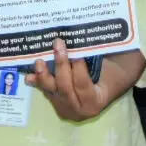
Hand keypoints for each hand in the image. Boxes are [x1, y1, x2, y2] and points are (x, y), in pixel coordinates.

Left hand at [24, 39, 140, 120]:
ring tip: (39, 61)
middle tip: (58, 43)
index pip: (83, 85)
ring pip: (52, 91)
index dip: (78, 69)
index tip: (76, 53)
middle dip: (61, 65)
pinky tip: (29, 76)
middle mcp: (80, 110)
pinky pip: (46, 90)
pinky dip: (38, 81)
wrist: (111, 81)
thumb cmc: (117, 69)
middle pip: (65, 88)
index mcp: (97, 101)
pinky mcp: (57, 102)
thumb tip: (89, 35)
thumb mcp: (116, 62)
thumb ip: (104, 52)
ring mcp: (66, 108)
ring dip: (44, 76)